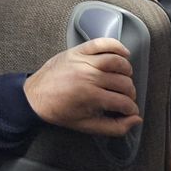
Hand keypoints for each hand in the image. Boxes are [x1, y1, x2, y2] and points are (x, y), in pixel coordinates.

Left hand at [23, 38, 141, 136]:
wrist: (34, 97)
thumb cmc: (58, 111)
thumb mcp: (86, 125)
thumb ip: (114, 127)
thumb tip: (135, 120)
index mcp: (90, 96)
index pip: (124, 102)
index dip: (131, 109)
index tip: (130, 110)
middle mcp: (88, 76)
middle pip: (123, 82)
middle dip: (130, 93)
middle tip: (126, 97)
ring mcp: (82, 61)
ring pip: (117, 61)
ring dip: (127, 71)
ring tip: (125, 78)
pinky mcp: (77, 51)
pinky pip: (101, 43)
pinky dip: (116, 46)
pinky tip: (124, 54)